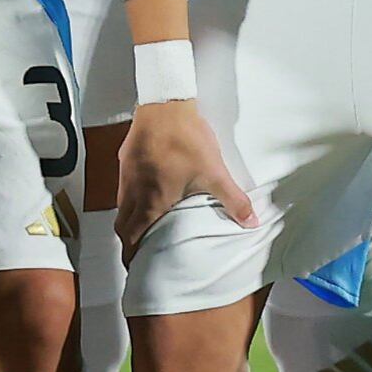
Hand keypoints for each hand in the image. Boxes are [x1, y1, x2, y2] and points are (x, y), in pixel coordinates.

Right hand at [112, 96, 254, 260]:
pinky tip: (144, 193)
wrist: (165, 104)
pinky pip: (122, 187)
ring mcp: (126, 175)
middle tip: (136, 253)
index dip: (131, 255)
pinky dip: (129, 199)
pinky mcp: (126, 160)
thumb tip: (250, 221)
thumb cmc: (185, 138)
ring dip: (128, 221)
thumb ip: (232, 200)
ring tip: (140, 227)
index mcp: (151, 201)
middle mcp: (133, 191)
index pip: (133, 236)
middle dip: (127, 242)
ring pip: (121, 206)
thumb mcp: (213, 172)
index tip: (134, 266)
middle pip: (122, 225)